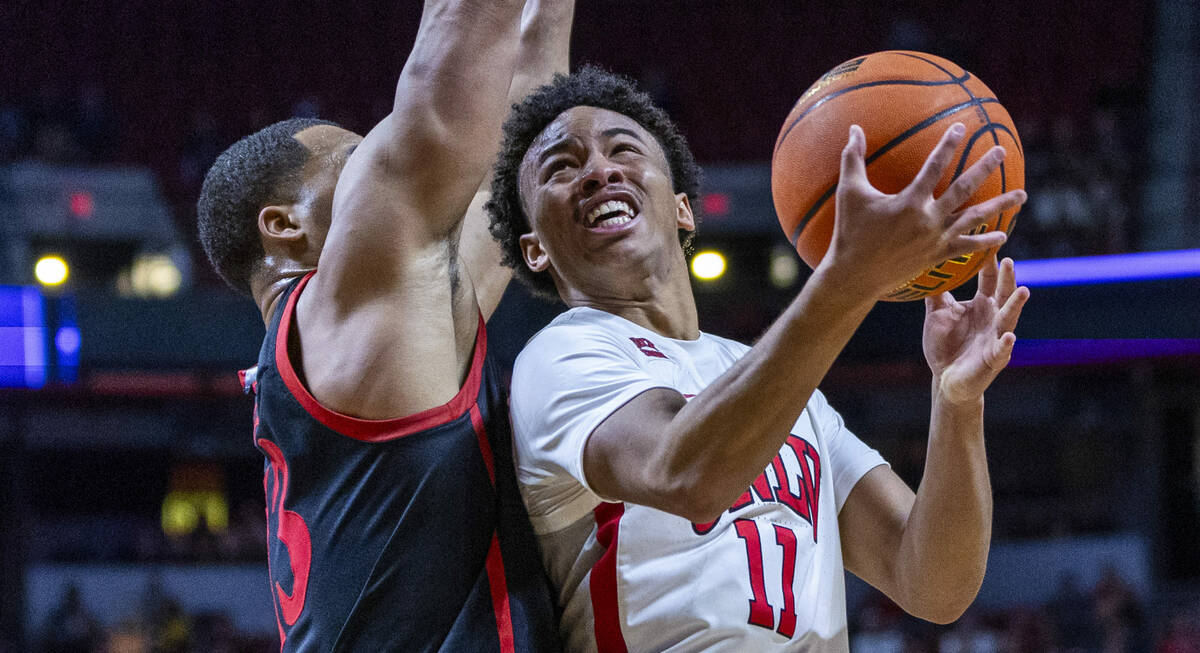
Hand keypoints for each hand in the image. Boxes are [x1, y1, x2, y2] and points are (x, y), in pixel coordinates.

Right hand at [821, 123, 1026, 298]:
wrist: (855, 276)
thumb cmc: (849, 232)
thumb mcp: (849, 192)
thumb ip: (853, 158)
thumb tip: (854, 128)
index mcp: (909, 202)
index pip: (933, 166)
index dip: (947, 145)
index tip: (961, 127)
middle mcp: (928, 219)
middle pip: (963, 188)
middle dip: (984, 168)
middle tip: (1001, 151)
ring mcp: (935, 239)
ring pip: (973, 219)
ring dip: (1000, 206)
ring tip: (1022, 195)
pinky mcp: (936, 256)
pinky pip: (966, 248)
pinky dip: (985, 242)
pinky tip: (1003, 235)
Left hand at [923, 254, 1029, 404]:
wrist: (945, 379)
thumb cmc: (944, 345)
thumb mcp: (937, 314)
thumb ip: (936, 293)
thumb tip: (926, 265)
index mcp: (981, 305)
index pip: (989, 280)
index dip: (989, 264)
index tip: (990, 244)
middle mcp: (993, 318)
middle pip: (1004, 294)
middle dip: (1007, 279)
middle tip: (1008, 261)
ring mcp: (996, 337)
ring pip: (1009, 318)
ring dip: (1016, 305)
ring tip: (1024, 290)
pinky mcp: (994, 359)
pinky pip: (1001, 350)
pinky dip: (1005, 344)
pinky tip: (1008, 337)